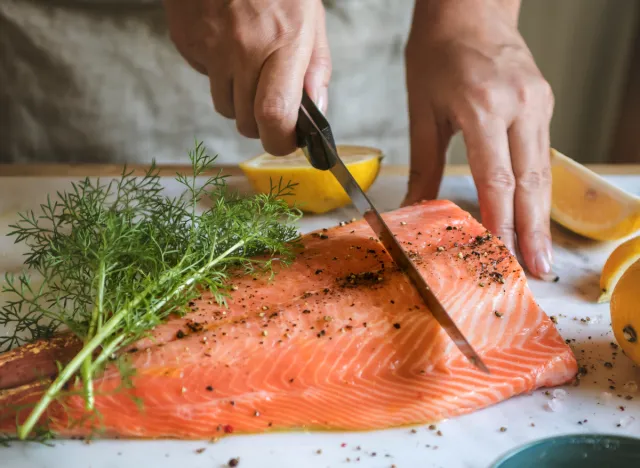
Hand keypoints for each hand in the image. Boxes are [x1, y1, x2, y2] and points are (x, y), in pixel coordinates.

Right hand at [164, 0, 330, 154]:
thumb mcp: (310, 18)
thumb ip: (315, 69)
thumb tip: (316, 114)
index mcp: (284, 42)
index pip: (274, 116)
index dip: (280, 142)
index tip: (286, 141)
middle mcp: (245, 48)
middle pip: (246, 122)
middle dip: (260, 125)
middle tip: (269, 104)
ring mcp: (211, 47)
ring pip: (224, 107)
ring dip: (238, 100)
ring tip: (248, 65)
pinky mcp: (187, 42)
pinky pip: (204, 79)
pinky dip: (216, 73)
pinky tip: (225, 44)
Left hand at [403, 0, 555, 279]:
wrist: (470, 8)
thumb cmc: (438, 52)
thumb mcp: (422, 110)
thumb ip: (423, 163)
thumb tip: (415, 207)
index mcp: (485, 107)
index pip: (497, 178)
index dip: (501, 220)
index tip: (502, 253)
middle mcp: (520, 106)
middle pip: (530, 182)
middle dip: (532, 230)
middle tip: (536, 269)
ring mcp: (538, 104)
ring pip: (542, 171)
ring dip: (540, 216)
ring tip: (539, 253)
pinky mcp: (543, 103)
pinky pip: (541, 153)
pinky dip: (536, 188)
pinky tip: (533, 213)